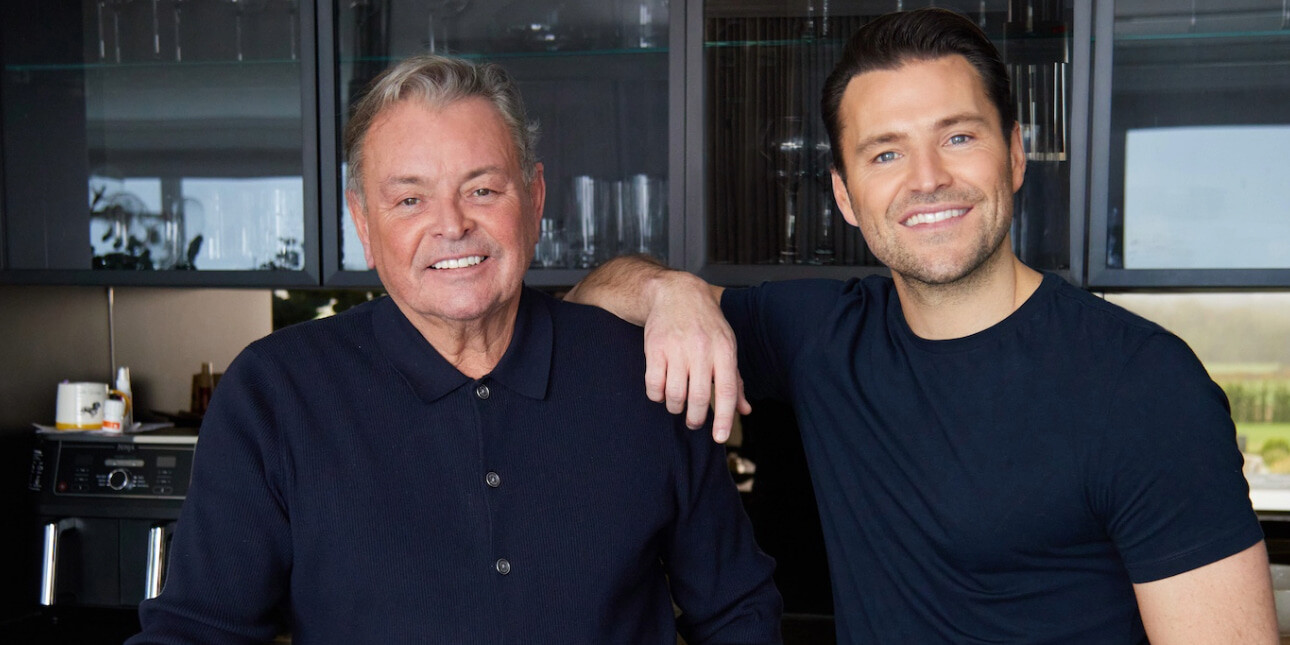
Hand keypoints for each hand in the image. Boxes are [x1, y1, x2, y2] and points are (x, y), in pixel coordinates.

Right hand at [642, 274, 750, 441]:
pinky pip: (653, 385)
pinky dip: (656, 396)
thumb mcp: (727, 346)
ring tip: (677, 404)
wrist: (676, 293)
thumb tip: (745, 411)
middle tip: (694, 422)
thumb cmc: (706, 324)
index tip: (719, 438)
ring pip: (674, 395)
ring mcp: (676, 348)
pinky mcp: (654, 348)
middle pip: (698, 398)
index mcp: (724, 350)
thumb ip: (735, 380)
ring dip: (675, 408)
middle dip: (695, 419)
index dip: (723, 417)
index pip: (727, 390)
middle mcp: (701, 349)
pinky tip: (661, 391)